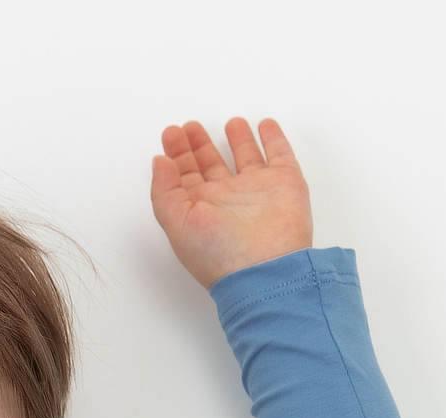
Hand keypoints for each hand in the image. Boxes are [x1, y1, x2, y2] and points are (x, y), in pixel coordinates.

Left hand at [149, 117, 312, 290]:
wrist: (265, 267)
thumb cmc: (217, 253)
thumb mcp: (178, 225)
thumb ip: (164, 192)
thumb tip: (159, 162)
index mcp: (200, 209)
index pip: (184, 177)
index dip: (176, 155)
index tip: (170, 133)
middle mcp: (227, 198)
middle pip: (210, 165)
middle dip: (198, 145)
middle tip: (189, 126)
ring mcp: (256, 188)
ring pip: (245, 157)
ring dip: (237, 139)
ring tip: (229, 122)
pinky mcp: (285, 181)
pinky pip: (279, 153)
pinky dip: (273, 138)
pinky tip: (264, 125)